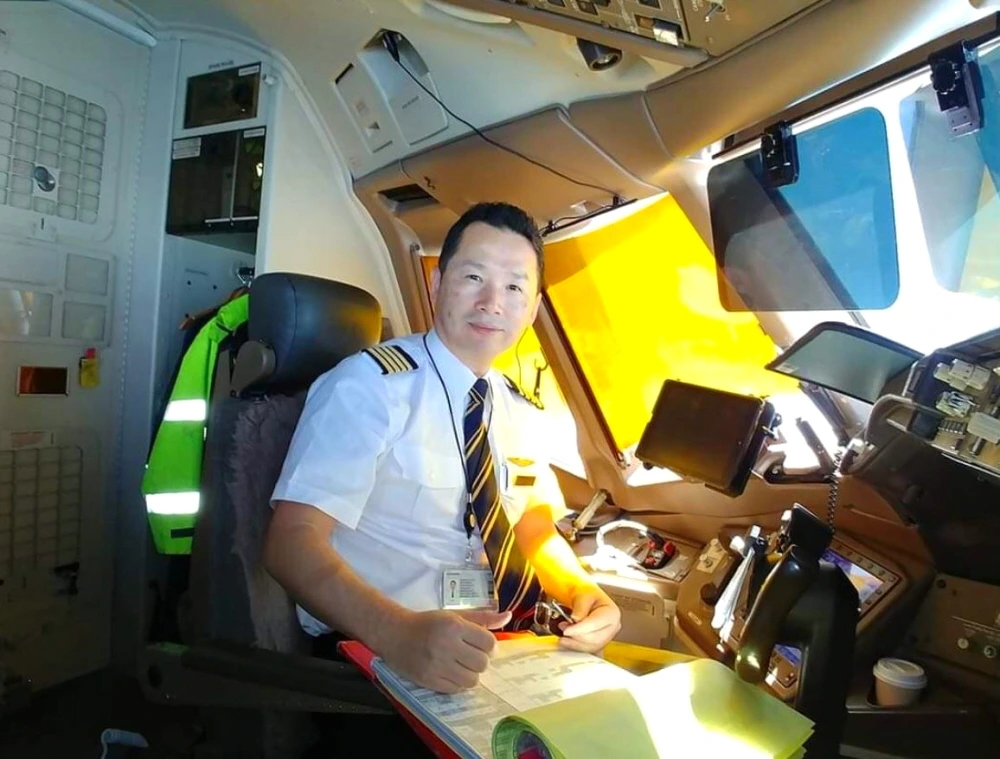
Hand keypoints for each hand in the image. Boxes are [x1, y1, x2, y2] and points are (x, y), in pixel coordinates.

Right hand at [384, 609, 510, 692]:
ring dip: (470, 673)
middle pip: (483, 663)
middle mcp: (446, 645)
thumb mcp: (454, 615)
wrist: (395, 634)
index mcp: (454, 626)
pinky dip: (458, 683)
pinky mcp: (429, 680)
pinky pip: (457, 690)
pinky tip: (450, 672)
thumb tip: (507, 616)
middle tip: (470, 655)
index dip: (490, 645)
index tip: (482, 644)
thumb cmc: (427, 623)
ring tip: (461, 664)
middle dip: (480, 660)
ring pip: (472, 680)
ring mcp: (437, 665)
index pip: (489, 642)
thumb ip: (482, 618)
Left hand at [558, 587, 620, 652]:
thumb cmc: (587, 595)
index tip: (566, 630)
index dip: (580, 629)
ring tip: (563, 635)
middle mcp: (612, 628)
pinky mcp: (598, 645)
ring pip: (591, 647)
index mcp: (612, 613)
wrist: (586, 599)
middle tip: (563, 629)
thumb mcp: (583, 594)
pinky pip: (588, 650)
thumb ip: (580, 606)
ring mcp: (607, 638)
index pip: (596, 624)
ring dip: (574, 643)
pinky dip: (576, 648)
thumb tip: (576, 619)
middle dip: (576, 636)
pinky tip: (568, 643)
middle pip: (595, 639)